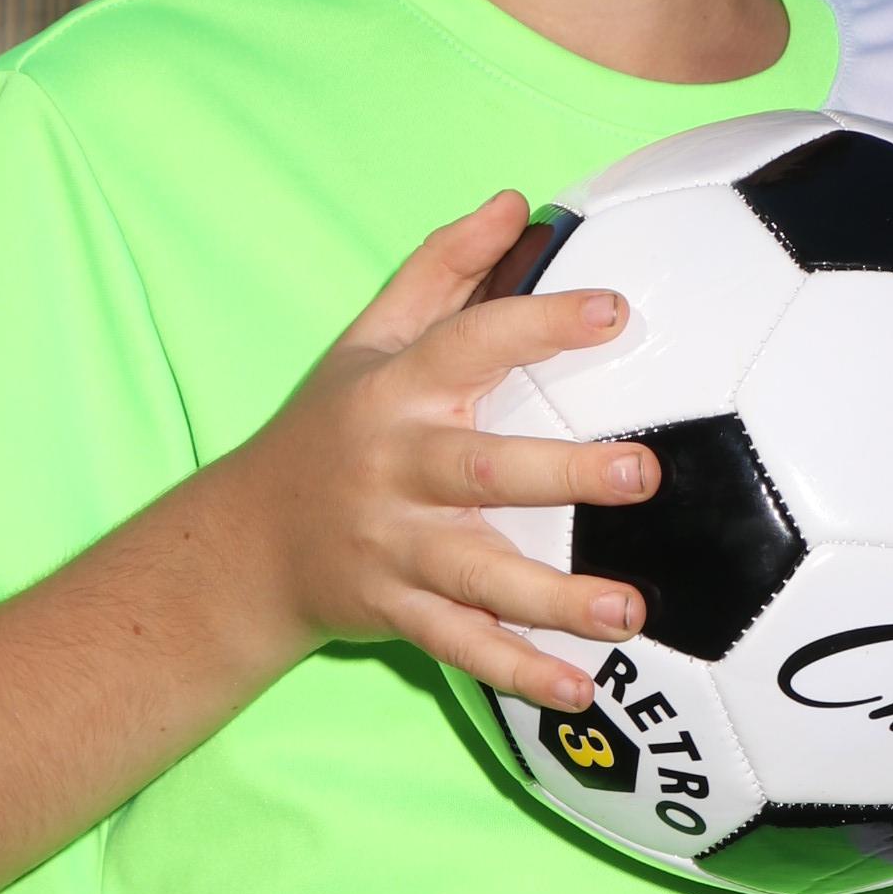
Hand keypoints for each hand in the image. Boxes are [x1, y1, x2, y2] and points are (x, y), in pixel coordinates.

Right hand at [237, 189, 660, 711]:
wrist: (248, 541)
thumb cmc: (332, 426)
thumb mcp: (370, 339)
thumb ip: (444, 269)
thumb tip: (518, 202)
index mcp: (396, 390)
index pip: (471, 344)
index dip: (540, 321)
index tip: (616, 310)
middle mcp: (394, 468)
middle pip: (481, 470)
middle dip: (562, 474)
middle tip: (644, 473)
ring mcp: (394, 547)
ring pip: (479, 575)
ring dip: (556, 598)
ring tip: (631, 611)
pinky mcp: (396, 611)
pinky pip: (463, 646)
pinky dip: (518, 672)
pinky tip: (581, 691)